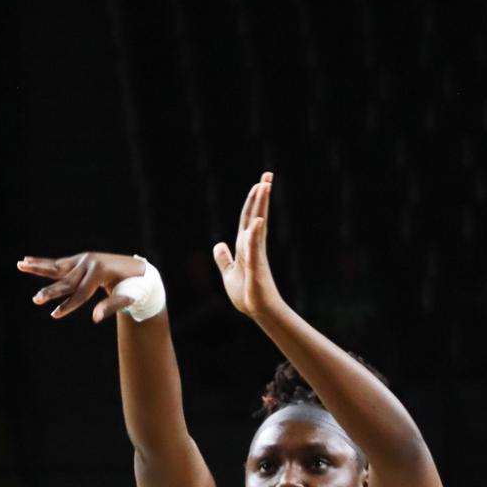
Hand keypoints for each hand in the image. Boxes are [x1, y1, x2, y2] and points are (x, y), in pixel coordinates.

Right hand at [17, 250, 145, 323]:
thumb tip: (95, 319)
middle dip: (50, 292)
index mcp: (100, 272)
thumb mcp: (126, 297)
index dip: (68, 305)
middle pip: (66, 281)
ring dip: (37, 267)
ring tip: (20, 264)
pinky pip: (58, 263)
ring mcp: (83, 259)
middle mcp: (89, 263)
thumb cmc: (132, 287)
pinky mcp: (79, 260)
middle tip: (36, 300)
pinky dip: (42, 263)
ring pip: (57, 266)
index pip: (81, 293)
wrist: (137, 269)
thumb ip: (111, 307)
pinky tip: (26, 261)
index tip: (55, 315)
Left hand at [213, 174, 282, 319]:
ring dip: (261, 205)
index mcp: (245, 245)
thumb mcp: (228, 273)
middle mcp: (252, 245)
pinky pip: (254, 247)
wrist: (258, 310)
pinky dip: (255, 234)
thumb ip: (224, 258)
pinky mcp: (256, 266)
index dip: (253, 200)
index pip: (249, 217)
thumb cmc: (247, 293)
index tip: (261, 182)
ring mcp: (256, 254)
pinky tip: (258, 221)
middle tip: (268, 175)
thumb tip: (219, 244)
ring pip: (257, 224)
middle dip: (261, 195)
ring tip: (265, 187)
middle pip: (256, 214)